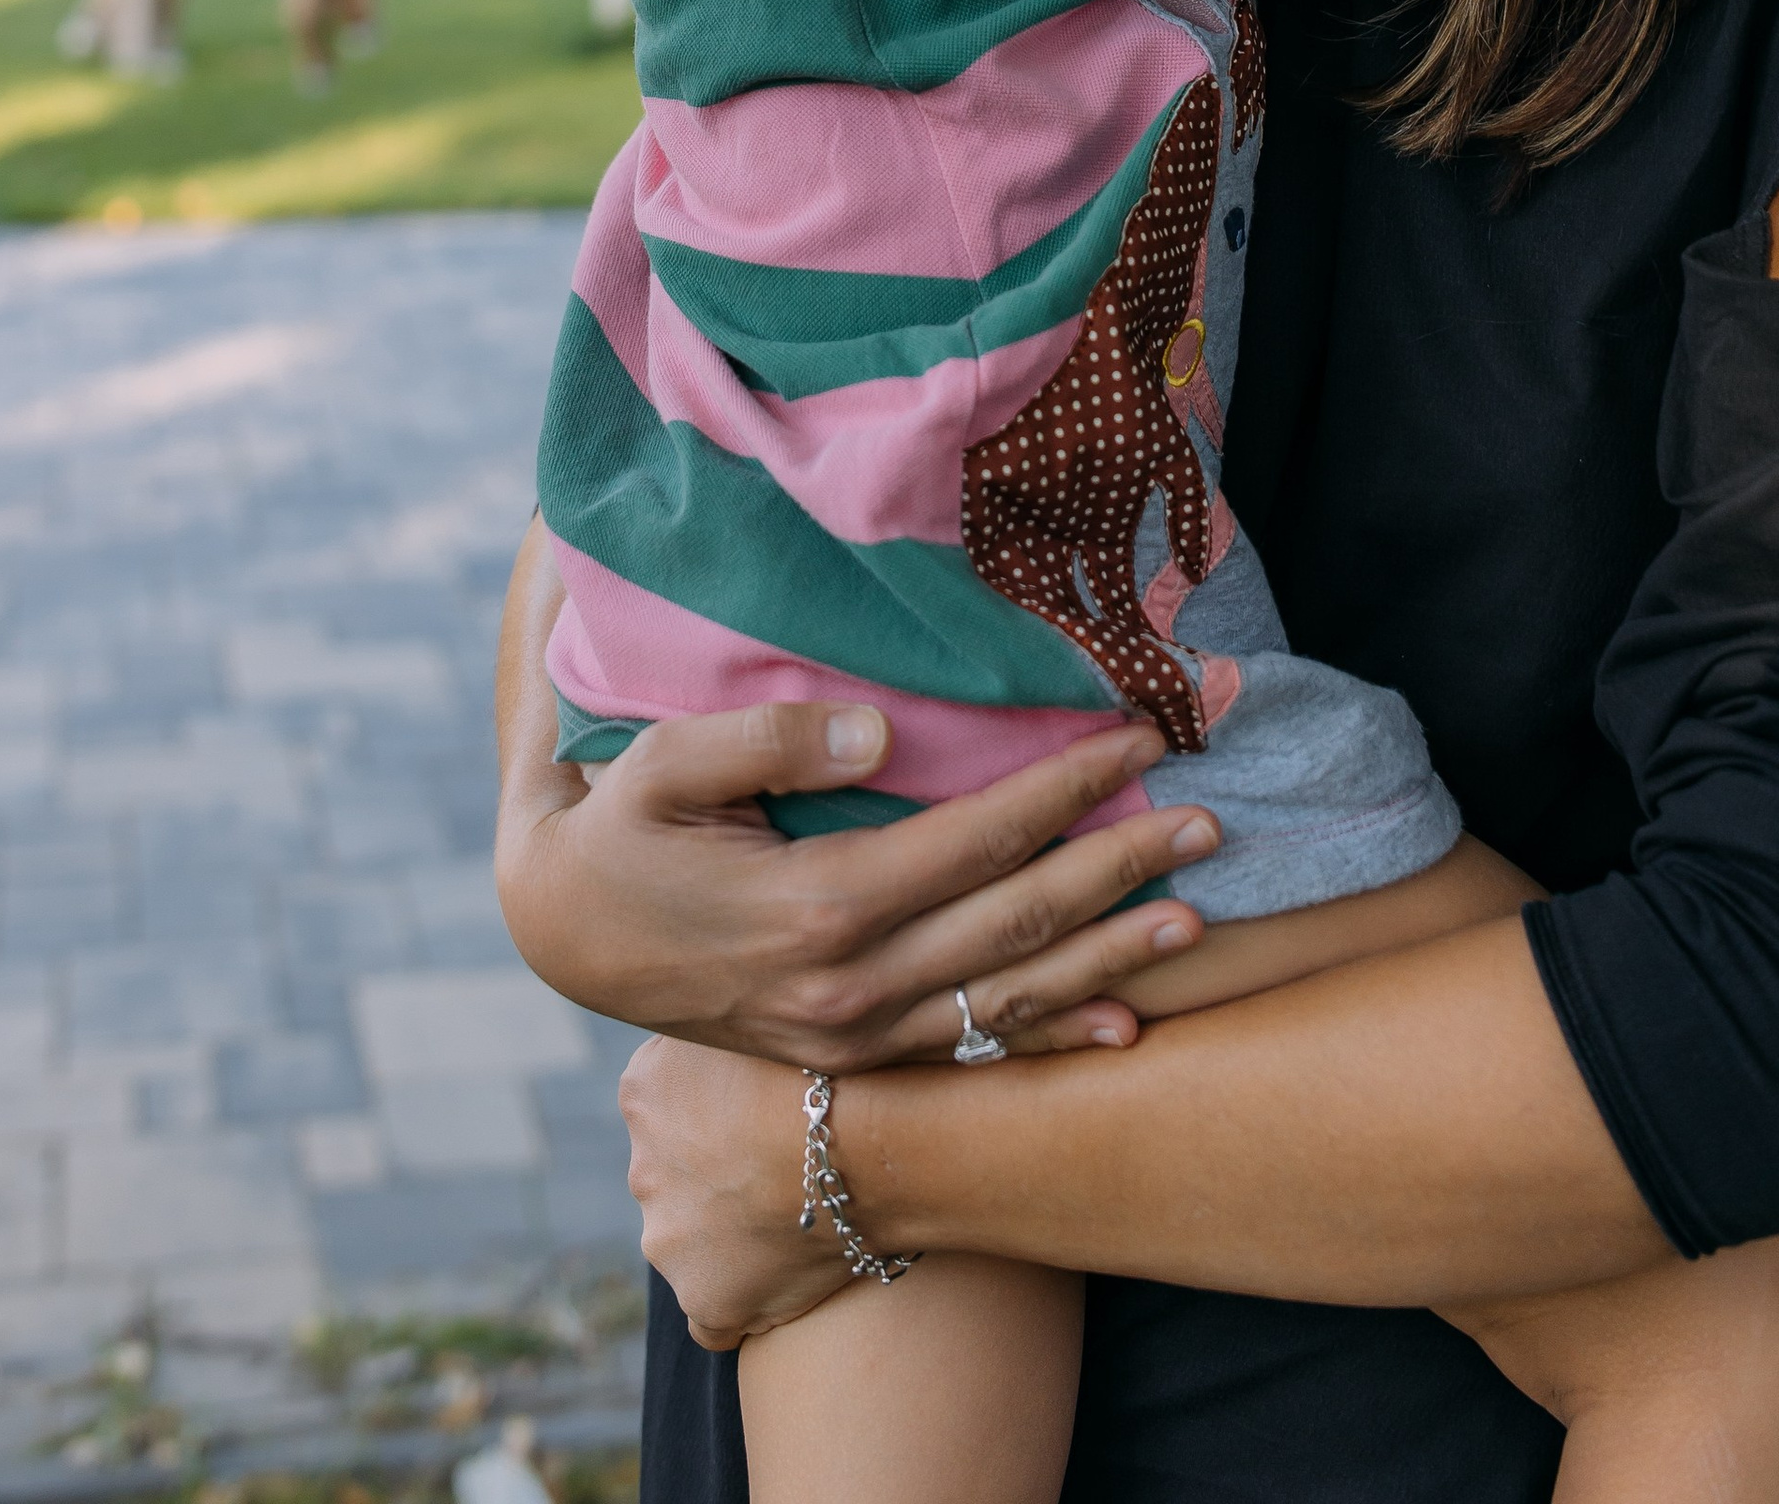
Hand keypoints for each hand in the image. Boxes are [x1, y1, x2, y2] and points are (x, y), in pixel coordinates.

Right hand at [504, 698, 1216, 1069]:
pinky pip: (976, 1049)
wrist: (569, 937)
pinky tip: (1121, 1022)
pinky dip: (1054, 1032)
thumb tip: (884, 725)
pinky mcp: (854, 1054)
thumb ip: (771, 738)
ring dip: (1110, 954)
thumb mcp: (665, 764)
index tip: (1135, 735)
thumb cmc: (623, 828)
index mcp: (817, 904)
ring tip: (1198, 916)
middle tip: (1210, 819)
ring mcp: (856, 1034)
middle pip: (1016, 919)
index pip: (975, 837)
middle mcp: (850, 985)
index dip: (1062, 786)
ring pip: (1012, 994)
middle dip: (1119, 865)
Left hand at [622, 1036, 855, 1349]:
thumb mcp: (763, 1013)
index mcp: (644, 1090)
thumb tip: (735, 1025)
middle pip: (677, 1172)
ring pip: (694, 1238)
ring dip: (734, 1230)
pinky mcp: (708, 1300)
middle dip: (721, 1170)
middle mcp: (642, 1167)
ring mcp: (671, 1240)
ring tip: (804, 1213)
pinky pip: (714, 1316)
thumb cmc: (832, 1061)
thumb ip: (729, 1024)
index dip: (723, 1104)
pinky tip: (782, 1281)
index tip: (771, 1106)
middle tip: (792, 1162)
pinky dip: (741, 1303)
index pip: (667, 1100)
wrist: (869, 1140)